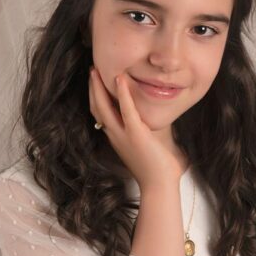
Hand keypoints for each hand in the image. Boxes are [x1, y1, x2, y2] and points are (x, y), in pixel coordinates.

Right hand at [89, 67, 181, 187]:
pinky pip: (126, 109)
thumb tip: (163, 110)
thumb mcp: (152, 140)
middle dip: (92, 88)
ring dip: (99, 87)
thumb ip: (152, 125)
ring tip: (96, 71)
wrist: (160, 185)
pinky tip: (120, 78)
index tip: (96, 82)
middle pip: (96, 108)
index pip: (100, 114)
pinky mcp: (135, 134)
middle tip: (92, 71)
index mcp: (117, 137)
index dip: (96, 97)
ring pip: (103, 107)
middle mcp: (115, 135)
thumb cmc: (160, 167)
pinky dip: (123, 93)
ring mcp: (123, 135)